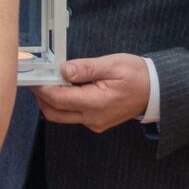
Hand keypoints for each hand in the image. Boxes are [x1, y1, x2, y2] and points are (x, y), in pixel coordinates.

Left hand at [33, 53, 150, 132]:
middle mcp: (92, 118)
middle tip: (37, 77)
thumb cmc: (136, 76)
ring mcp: (94, 123)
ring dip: (51, 100)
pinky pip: (72, 116)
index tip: (33, 76)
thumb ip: (86, 68)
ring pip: (61, 116)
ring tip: (50, 79)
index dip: (42, 88)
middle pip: (54, 112)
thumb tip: (64, 70)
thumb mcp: (112, 65)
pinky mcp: (95, 122)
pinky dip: (63, 103)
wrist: (155, 91)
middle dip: (41, 96)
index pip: (58, 99)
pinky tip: (65, 87)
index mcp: (96, 103)